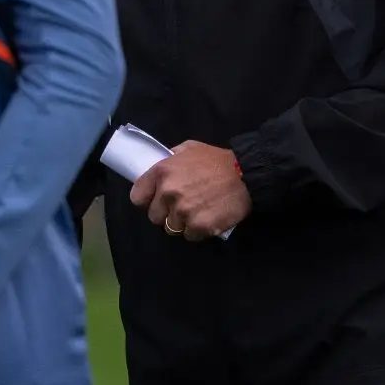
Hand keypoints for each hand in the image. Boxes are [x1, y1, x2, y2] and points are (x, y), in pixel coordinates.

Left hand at [129, 141, 251, 240]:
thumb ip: (172, 157)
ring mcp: (183, 212)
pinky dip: (198, 230)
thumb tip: (161, 164)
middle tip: (183, 206)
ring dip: (183, 223)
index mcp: (162, 172)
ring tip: (199, 212)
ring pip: (172, 228)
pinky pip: (189, 236)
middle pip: (155, 216)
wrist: (247, 175)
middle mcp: (168, 193)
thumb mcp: (191, 148)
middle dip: (166, 213)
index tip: (156, 200)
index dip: (147, 199)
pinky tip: (209, 218)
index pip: (137, 196)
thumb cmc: (218, 160)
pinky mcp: (198, 227)